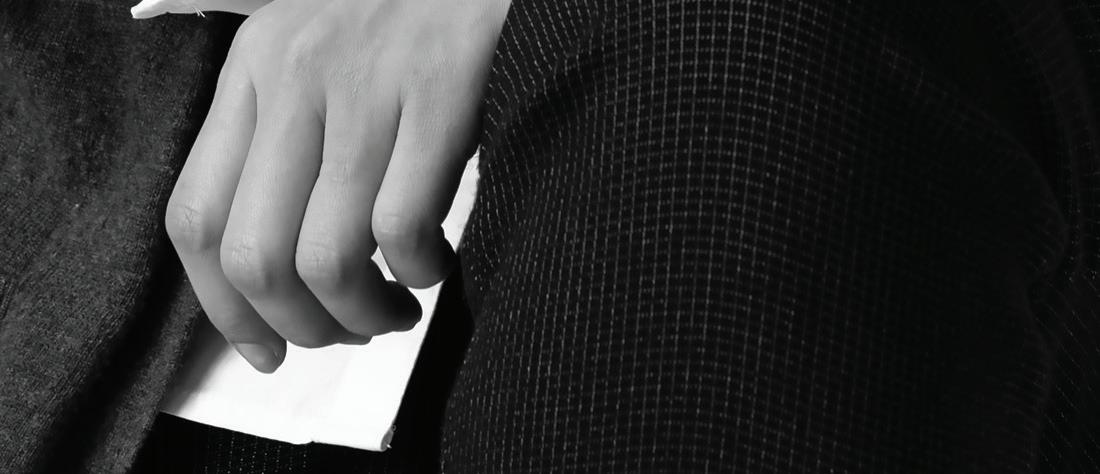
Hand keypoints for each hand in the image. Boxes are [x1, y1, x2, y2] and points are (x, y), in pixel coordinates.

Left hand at [163, 0, 509, 371]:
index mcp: (251, 71)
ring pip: (329, 257)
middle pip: (256, 255)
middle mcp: (294, 74)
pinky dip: (420, 272)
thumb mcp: (318, 63)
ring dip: (366, 315)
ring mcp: (366, 82)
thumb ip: (284, 147)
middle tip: (347, 332)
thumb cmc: (405, 25)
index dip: (223, 310)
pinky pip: (404, 227)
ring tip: (397, 308)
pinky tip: (436, 262)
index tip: (266, 349)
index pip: (195, 217)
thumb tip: (275, 280)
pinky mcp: (440, 90)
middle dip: (302, 328)